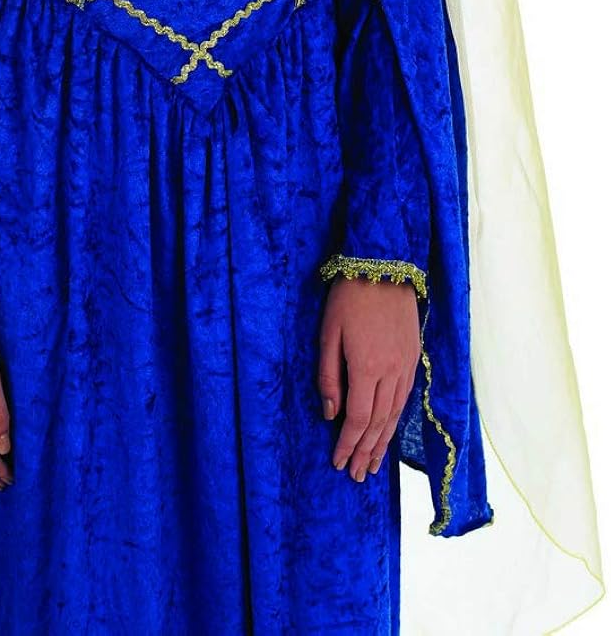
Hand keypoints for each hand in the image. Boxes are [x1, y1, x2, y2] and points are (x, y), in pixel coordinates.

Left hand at [318, 276, 420, 481]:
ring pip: (395, 415)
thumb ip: (328, 376)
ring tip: (373, 464)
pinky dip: (396, 421)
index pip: (358, 419)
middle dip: (366, 452)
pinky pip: (405, 399)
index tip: (338, 463)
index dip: (348, 444)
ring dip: (383, 443)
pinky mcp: (413, 357)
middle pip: (379, 424)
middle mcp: (391, 373)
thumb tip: (329, 413)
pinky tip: (389, 432)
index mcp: (367, 368)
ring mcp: (406, 366)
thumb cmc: (348, 298)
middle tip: (356, 475)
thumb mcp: (328, 334)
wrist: (384, 266)